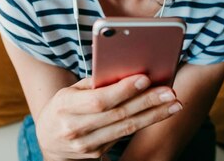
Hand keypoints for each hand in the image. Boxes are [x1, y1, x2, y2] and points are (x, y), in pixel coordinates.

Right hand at [35, 74, 181, 160]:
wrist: (49, 143)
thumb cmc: (62, 108)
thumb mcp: (69, 92)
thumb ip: (94, 83)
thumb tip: (124, 70)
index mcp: (64, 107)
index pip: (99, 100)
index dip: (123, 90)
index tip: (145, 78)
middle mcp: (74, 129)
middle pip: (118, 115)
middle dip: (147, 102)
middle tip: (169, 92)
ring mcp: (86, 146)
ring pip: (126, 129)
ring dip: (154, 115)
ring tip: (174, 103)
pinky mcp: (96, 156)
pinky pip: (123, 136)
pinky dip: (143, 122)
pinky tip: (159, 113)